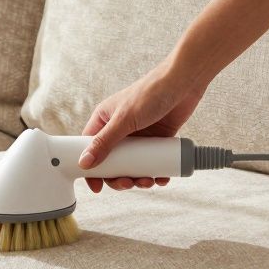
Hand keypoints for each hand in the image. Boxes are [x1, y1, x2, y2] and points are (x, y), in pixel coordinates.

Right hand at [79, 62, 205, 192]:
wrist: (184, 82)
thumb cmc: (150, 93)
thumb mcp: (124, 120)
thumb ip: (104, 142)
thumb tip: (85, 164)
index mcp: (103, 121)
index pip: (89, 149)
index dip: (92, 170)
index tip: (97, 187)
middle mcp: (119, 130)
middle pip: (112, 163)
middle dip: (119, 177)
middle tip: (129, 183)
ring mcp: (139, 136)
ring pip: (133, 165)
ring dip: (138, 178)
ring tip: (148, 181)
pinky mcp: (157, 140)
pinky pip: (152, 161)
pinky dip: (156, 172)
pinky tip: (161, 177)